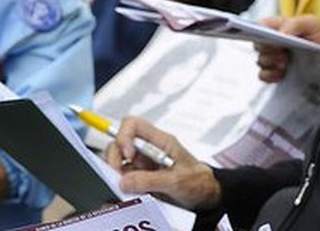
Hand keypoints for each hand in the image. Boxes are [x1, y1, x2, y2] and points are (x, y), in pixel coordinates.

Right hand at [105, 117, 220, 209]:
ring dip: (117, 173)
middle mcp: (148, 150)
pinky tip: (131, 193)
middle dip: (114, 158)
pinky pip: (123, 177)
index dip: (124, 136)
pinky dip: (122, 184)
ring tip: (126, 187)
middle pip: (120, 142)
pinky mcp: (140, 178)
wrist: (205, 195)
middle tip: (118, 175)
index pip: (134, 125)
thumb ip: (150, 180)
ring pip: (119, 161)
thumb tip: (124, 181)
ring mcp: (143, 164)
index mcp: (160, 141)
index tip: (127, 155)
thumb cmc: (197, 181)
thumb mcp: (177, 181)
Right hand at [255, 15, 319, 82]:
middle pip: (258, 44)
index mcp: (281, 26)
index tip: (271, 39)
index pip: (260, 25)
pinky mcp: (276, 73)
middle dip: (268, 49)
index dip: (259, 31)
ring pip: (260, 60)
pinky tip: (282, 74)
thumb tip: (280, 34)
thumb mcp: (313, 24)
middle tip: (283, 53)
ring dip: (271, 63)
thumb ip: (295, 24)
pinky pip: (263, 75)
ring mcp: (275, 58)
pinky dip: (270, 75)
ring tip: (286, 64)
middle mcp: (275, 41)